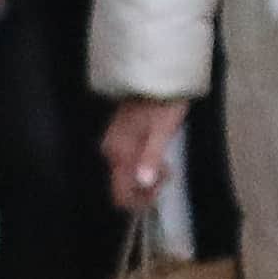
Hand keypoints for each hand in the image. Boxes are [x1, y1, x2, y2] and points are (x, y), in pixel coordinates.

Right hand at [98, 97, 185, 214]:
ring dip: (146, 177)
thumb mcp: (162, 130)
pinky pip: (127, 163)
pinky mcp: (119, 139)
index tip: (160, 187)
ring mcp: (113, 144)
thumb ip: (151, 157)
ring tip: (165, 164)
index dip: (140, 199)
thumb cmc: (163, 104)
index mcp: (119, 152)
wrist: (155, 79)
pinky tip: (157, 157)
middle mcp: (110, 151)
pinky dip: (142, 166)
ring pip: (125, 175)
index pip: (120, 193)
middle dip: (146, 188)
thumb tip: (143, 182)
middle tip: (167, 172)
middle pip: (122, 187)